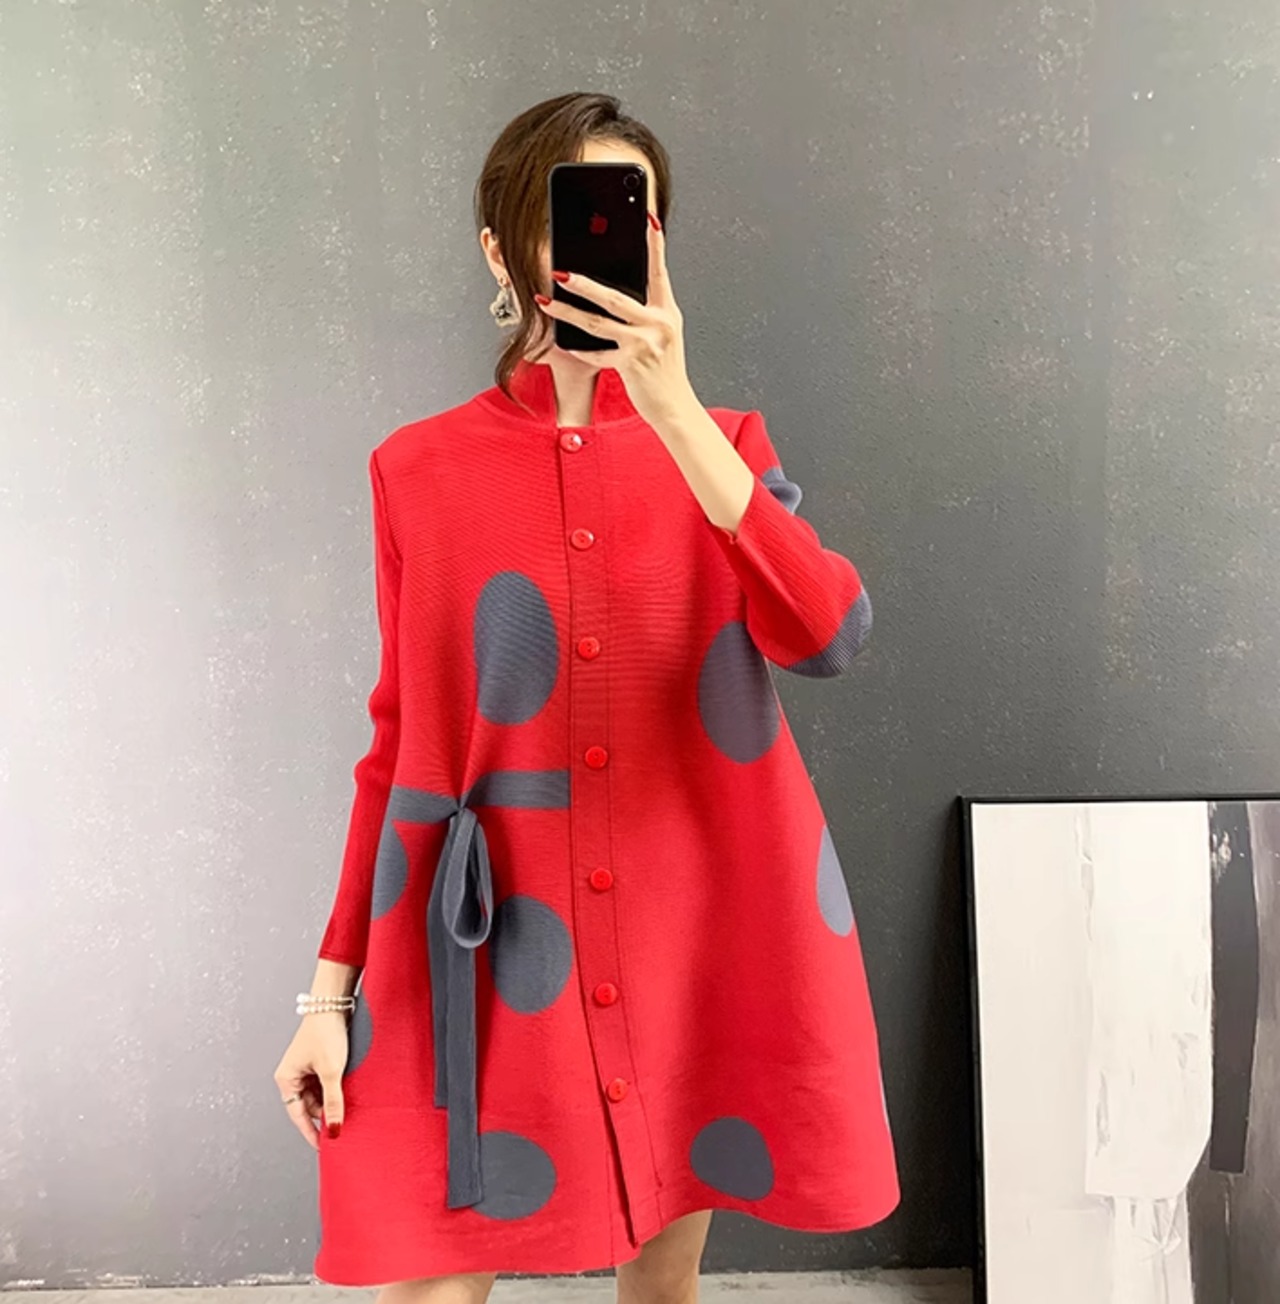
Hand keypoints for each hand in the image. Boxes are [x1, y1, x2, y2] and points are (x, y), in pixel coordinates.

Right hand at [273, 1014, 348, 1148]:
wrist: (333, 1004)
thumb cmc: (326, 1032)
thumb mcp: (332, 1071)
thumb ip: (334, 1102)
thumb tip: (334, 1128)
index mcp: (286, 1079)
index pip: (298, 1115)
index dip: (311, 1133)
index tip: (323, 1147)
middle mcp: (293, 1075)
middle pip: (309, 1106)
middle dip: (325, 1114)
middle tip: (343, 1125)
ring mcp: (305, 1068)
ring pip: (319, 1095)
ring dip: (332, 1101)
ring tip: (348, 1106)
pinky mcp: (318, 1061)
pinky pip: (325, 1083)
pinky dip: (335, 1089)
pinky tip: (348, 1091)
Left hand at [535, 210, 695, 428]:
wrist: (674, 407)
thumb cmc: (664, 371)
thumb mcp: (663, 336)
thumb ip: (645, 314)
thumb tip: (614, 293)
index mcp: (667, 312)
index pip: (659, 272)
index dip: (655, 245)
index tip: (648, 219)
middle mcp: (658, 324)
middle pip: (615, 297)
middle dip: (584, 283)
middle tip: (560, 270)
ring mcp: (644, 344)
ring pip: (597, 322)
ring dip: (567, 311)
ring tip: (545, 299)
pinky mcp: (631, 364)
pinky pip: (597, 353)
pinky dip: (581, 350)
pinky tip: (565, 344)